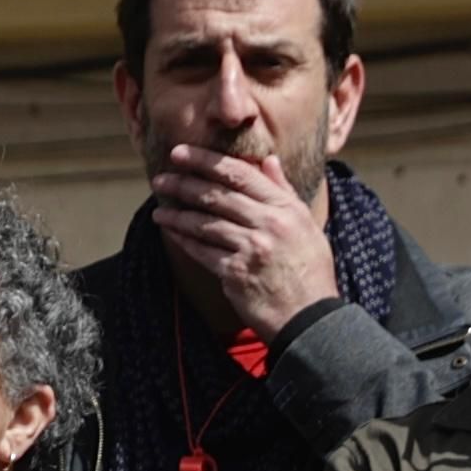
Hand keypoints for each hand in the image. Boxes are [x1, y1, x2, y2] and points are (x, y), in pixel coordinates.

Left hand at [144, 146, 343, 335]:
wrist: (311, 317)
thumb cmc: (310, 270)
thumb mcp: (306, 224)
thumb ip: (283, 191)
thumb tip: (268, 160)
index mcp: (285, 208)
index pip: (240, 174)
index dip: (206, 161)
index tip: (181, 153)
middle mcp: (269, 224)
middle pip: (217, 196)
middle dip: (183, 184)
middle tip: (160, 179)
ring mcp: (251, 248)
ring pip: (204, 223)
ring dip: (177, 214)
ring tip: (159, 208)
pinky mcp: (236, 273)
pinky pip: (202, 251)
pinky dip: (184, 239)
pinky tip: (170, 232)